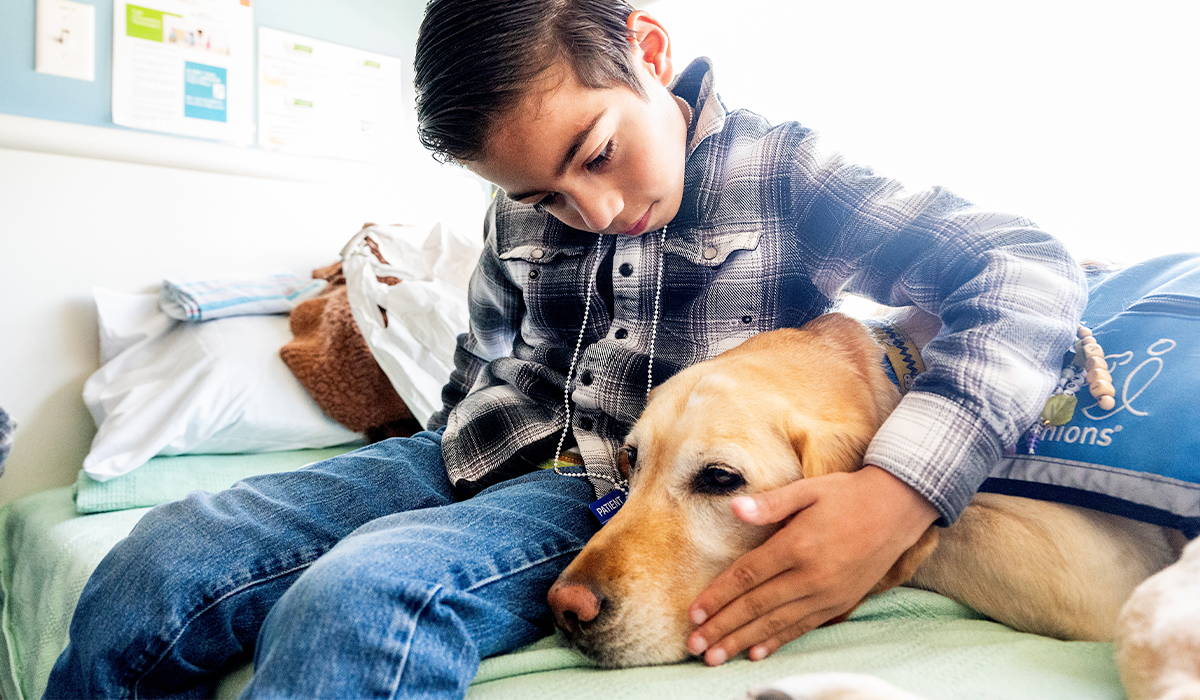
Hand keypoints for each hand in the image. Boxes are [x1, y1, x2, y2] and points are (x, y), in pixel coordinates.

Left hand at [686, 465, 938, 664]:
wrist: (898, 509)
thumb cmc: (848, 494)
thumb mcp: (808, 489)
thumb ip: (770, 503)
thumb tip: (734, 508)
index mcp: (798, 545)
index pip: (748, 575)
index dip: (718, 595)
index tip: (693, 613)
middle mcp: (812, 576)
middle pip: (756, 606)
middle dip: (722, 628)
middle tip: (694, 646)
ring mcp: (827, 594)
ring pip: (776, 623)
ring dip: (743, 642)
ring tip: (715, 657)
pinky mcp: (839, 603)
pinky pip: (802, 627)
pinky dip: (777, 641)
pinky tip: (756, 653)